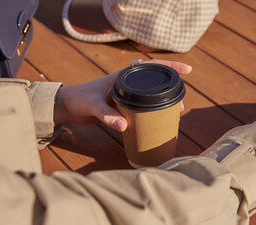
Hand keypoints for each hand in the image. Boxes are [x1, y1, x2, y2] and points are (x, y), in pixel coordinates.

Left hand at [54, 59, 191, 131]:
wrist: (68, 106)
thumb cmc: (79, 100)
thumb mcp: (93, 106)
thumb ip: (107, 115)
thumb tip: (125, 127)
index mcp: (123, 76)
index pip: (152, 66)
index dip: (170, 67)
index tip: (187, 71)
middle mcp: (127, 83)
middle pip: (155, 82)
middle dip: (171, 91)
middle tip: (180, 106)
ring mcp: (126, 94)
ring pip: (150, 95)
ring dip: (162, 103)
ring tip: (173, 115)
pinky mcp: (123, 105)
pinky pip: (142, 106)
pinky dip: (151, 112)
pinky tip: (157, 121)